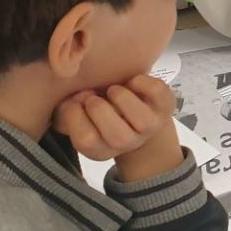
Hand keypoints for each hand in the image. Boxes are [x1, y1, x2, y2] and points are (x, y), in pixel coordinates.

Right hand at [53, 74, 181, 182]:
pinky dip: (141, 81)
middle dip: (98, 108)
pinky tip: (131, 82)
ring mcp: (151, 126)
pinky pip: (156, 92)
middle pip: (117, 136)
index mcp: (102, 149)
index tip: (75, 101)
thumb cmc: (99, 108)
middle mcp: (129, 143)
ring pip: (141, 118)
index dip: (75, 115)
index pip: (86, 141)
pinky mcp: (165, 105)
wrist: (135, 105)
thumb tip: (73, 99)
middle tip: (93, 96)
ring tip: (112, 90)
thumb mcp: (76, 112)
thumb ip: (65, 110)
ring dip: (120, 97)